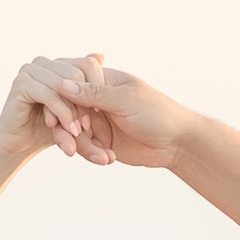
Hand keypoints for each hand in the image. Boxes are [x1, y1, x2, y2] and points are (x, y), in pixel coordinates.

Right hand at [0, 56, 98, 163]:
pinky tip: (68, 132)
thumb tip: (101, 54)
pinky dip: (62, 114)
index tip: (100, 113)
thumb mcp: (75, 108)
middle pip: (77, 74)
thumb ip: (89, 84)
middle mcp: (43, 63)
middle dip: (86, 102)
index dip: (98, 88)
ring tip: (77, 133)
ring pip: (65, 85)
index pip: (88, 64)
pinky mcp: (21, 83)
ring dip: (74, 112)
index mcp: (57, 64)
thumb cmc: (49, 128)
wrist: (19, 145)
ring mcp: (30, 70)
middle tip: (87, 128)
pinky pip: (50, 95)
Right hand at [16, 55, 189, 170]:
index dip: (65, 104)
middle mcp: (96, 99)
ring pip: (74, 132)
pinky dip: (92, 154)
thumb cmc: (156, 113)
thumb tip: (63, 84)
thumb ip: (95, 94)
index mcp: (102, 80)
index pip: (71, 86)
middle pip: (68, 111)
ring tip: (102, 157)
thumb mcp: (125, 101)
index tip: (73, 120)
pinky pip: (85, 147)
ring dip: (84, 147)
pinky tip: (108, 159)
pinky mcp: (101, 139)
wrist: (176, 142)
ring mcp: (98, 120)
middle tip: (74, 145)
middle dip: (69, 130)